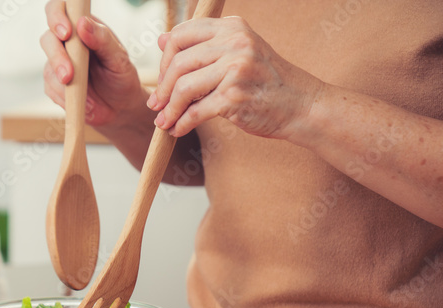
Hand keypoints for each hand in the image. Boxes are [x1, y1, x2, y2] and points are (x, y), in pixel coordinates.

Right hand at [41, 1, 146, 128]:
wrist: (119, 108)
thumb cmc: (120, 77)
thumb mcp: (118, 57)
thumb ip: (102, 39)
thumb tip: (82, 24)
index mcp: (83, 27)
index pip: (60, 9)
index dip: (57, 16)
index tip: (67, 33)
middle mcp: (67, 43)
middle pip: (48, 39)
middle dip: (56, 57)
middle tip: (68, 75)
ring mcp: (58, 64)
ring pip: (47, 67)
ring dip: (61, 82)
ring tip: (82, 94)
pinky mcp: (54, 85)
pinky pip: (50, 88)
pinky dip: (64, 97)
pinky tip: (82, 101)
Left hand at [148, 17, 322, 139]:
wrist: (301, 105)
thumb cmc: (266, 82)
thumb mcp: (238, 53)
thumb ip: (202, 46)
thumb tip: (161, 39)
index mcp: (232, 27)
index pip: (181, 35)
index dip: (165, 59)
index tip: (163, 79)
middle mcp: (235, 42)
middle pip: (179, 63)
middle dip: (162, 88)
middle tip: (156, 105)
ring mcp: (235, 68)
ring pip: (184, 88)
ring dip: (169, 110)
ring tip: (164, 122)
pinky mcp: (234, 96)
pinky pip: (195, 112)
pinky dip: (182, 124)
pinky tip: (178, 130)